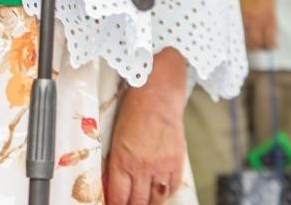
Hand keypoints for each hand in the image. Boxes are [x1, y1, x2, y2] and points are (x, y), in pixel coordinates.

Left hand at [105, 75, 186, 203]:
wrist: (158, 97)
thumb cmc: (133, 112)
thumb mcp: (116, 139)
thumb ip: (116, 163)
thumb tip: (114, 182)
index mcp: (122, 161)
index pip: (118, 196)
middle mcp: (141, 168)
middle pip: (136, 202)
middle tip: (127, 204)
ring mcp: (161, 168)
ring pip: (155, 200)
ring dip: (147, 204)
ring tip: (143, 202)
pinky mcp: (176, 164)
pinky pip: (170, 189)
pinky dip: (164, 194)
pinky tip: (158, 192)